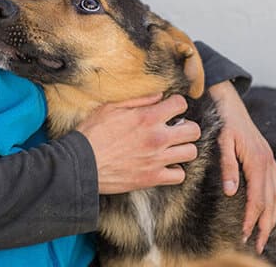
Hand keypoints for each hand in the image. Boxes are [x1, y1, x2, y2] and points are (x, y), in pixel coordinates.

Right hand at [77, 94, 201, 194]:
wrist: (82, 163)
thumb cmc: (92, 133)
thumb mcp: (111, 107)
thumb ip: (138, 100)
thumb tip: (160, 95)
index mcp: (148, 117)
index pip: (181, 104)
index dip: (176, 105)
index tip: (169, 110)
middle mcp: (158, 137)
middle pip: (193, 130)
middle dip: (186, 127)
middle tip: (174, 129)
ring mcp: (157, 159)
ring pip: (191, 152)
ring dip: (183, 148)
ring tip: (172, 147)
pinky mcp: (153, 178)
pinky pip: (180, 175)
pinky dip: (175, 170)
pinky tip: (165, 165)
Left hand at [209, 81, 275, 253]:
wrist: (231, 103)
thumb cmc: (224, 122)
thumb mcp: (222, 142)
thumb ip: (228, 166)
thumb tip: (231, 192)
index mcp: (258, 161)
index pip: (257, 199)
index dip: (251, 219)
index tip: (244, 235)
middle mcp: (268, 163)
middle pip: (271, 202)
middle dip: (265, 226)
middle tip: (258, 246)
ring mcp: (271, 161)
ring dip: (273, 216)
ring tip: (265, 234)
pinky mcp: (269, 158)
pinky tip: (273, 207)